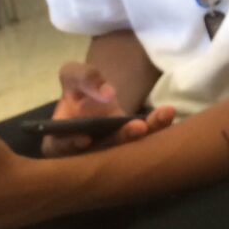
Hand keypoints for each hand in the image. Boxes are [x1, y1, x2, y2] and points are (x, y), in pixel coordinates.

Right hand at [43, 63, 174, 156]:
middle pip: (102, 153)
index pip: (62, 148)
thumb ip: (83, 77)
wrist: (101, 94)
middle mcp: (86, 154)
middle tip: (138, 127)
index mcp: (60, 141)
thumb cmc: (80, 88)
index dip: (71, 145)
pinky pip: (145, 141)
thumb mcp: (73, 75)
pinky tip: (167, 113)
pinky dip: (157, 128)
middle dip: (120, 141)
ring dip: (146, 135)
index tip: (85, 139)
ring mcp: (111, 152)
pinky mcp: (132, 146)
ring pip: (128, 150)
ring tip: (161, 116)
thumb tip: (107, 94)